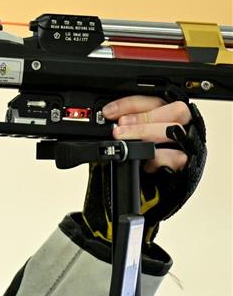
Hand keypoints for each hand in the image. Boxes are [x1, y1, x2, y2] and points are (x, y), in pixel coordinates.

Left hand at [81, 94, 206, 243]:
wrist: (151, 196)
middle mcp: (182, 127)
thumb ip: (124, 126)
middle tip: (119, 128)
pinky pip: (179, 156)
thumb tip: (105, 117)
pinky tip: (144, 162)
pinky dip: (158, 157)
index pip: (154, 99)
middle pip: (174, 110)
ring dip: (146, 132)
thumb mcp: (130, 139)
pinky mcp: (189, 166)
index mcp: (167, 115)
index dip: (130, 103)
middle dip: (142, 117)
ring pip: (175, 130)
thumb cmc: (140, 162)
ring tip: (123, 139)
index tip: (109, 112)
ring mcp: (188, 146)